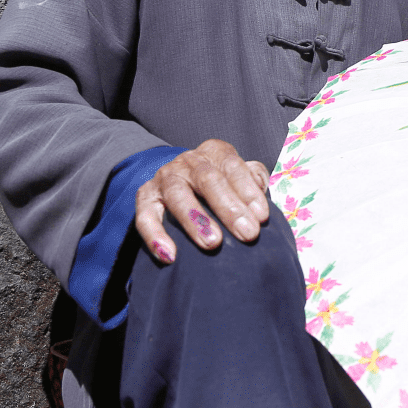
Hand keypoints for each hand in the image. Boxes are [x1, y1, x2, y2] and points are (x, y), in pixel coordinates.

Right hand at [134, 139, 271, 262]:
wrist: (184, 183)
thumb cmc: (222, 184)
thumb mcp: (239, 175)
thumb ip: (253, 179)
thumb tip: (261, 188)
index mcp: (215, 152)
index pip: (233, 166)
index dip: (248, 191)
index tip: (262, 217)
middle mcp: (188, 161)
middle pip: (207, 179)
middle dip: (229, 208)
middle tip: (248, 233)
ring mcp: (164, 177)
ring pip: (177, 195)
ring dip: (196, 220)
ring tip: (213, 243)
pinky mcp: (145, 196)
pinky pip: (145, 216)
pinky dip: (155, 236)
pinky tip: (169, 255)